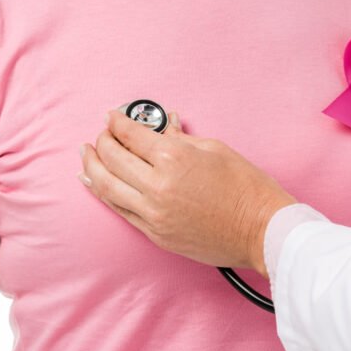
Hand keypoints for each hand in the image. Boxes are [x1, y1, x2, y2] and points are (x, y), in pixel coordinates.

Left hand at [78, 110, 295, 277]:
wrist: (262, 230)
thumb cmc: (247, 189)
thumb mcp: (216, 150)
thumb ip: (180, 140)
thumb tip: (161, 132)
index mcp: (174, 158)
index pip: (131, 134)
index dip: (118, 121)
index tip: (113, 116)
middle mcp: (157, 186)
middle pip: (112, 158)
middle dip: (103, 141)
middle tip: (102, 134)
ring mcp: (153, 213)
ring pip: (106, 186)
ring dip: (92, 167)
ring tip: (88, 155)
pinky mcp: (155, 234)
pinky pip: (119, 210)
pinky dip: (103, 193)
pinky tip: (94, 183)